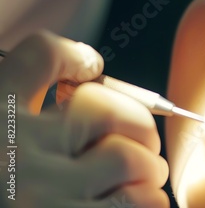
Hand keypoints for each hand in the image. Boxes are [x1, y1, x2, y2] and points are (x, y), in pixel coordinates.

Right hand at [0, 31, 169, 207]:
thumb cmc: (0, 174)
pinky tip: (134, 202)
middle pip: (103, 111)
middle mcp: (13, 154)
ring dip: (147, 167)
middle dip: (134, 121)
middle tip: (137, 137)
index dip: (74, 56)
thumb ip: (24, 107)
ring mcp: (41, 199)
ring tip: (140, 176)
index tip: (88, 65)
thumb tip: (87, 78)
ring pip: (128, 160)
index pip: (41, 57)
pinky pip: (135, 207)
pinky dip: (147, 203)